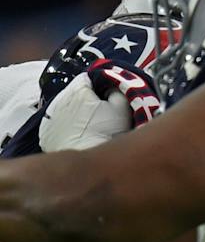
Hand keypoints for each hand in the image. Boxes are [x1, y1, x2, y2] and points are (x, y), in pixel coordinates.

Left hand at [39, 62, 158, 152]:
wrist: (88, 163)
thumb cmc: (106, 133)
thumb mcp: (122, 109)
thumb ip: (117, 91)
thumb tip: (112, 87)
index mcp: (78, 89)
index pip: (88, 78)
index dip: (100, 86)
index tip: (107, 98)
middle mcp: (60, 98)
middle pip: (75, 93)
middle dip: (87, 100)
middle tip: (101, 114)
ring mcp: (50, 116)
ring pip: (65, 108)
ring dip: (75, 112)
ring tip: (89, 127)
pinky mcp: (46, 132)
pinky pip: (57, 123)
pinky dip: (66, 127)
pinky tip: (77, 136)